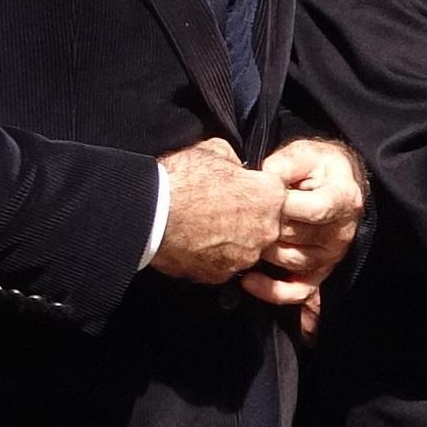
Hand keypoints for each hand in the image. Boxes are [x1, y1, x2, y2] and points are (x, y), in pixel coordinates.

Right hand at [150, 139, 285, 284]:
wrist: (149, 213)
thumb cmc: (181, 180)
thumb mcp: (214, 151)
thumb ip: (234, 160)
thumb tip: (234, 165)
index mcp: (270, 196)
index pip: (277, 195)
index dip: (258, 191)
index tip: (242, 191)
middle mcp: (265, 230)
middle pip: (267, 225)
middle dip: (249, 218)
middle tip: (221, 210)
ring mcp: (244, 257)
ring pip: (247, 248)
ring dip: (231, 240)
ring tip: (204, 227)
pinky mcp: (221, 275)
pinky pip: (224, 265)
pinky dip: (212, 257)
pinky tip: (195, 243)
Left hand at [241, 139, 366, 313]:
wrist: (334, 183)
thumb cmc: (316, 167)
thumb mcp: (305, 153)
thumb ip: (287, 163)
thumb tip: (265, 176)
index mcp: (344, 199)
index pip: (315, 209)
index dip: (285, 203)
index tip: (262, 192)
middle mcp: (341, 231)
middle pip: (299, 236)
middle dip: (268, 225)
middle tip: (242, 213)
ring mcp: (331, 255)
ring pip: (293, 261)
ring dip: (264, 251)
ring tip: (242, 237)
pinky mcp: (319, 272)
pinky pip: (298, 291)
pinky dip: (272, 291)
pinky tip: (249, 280)